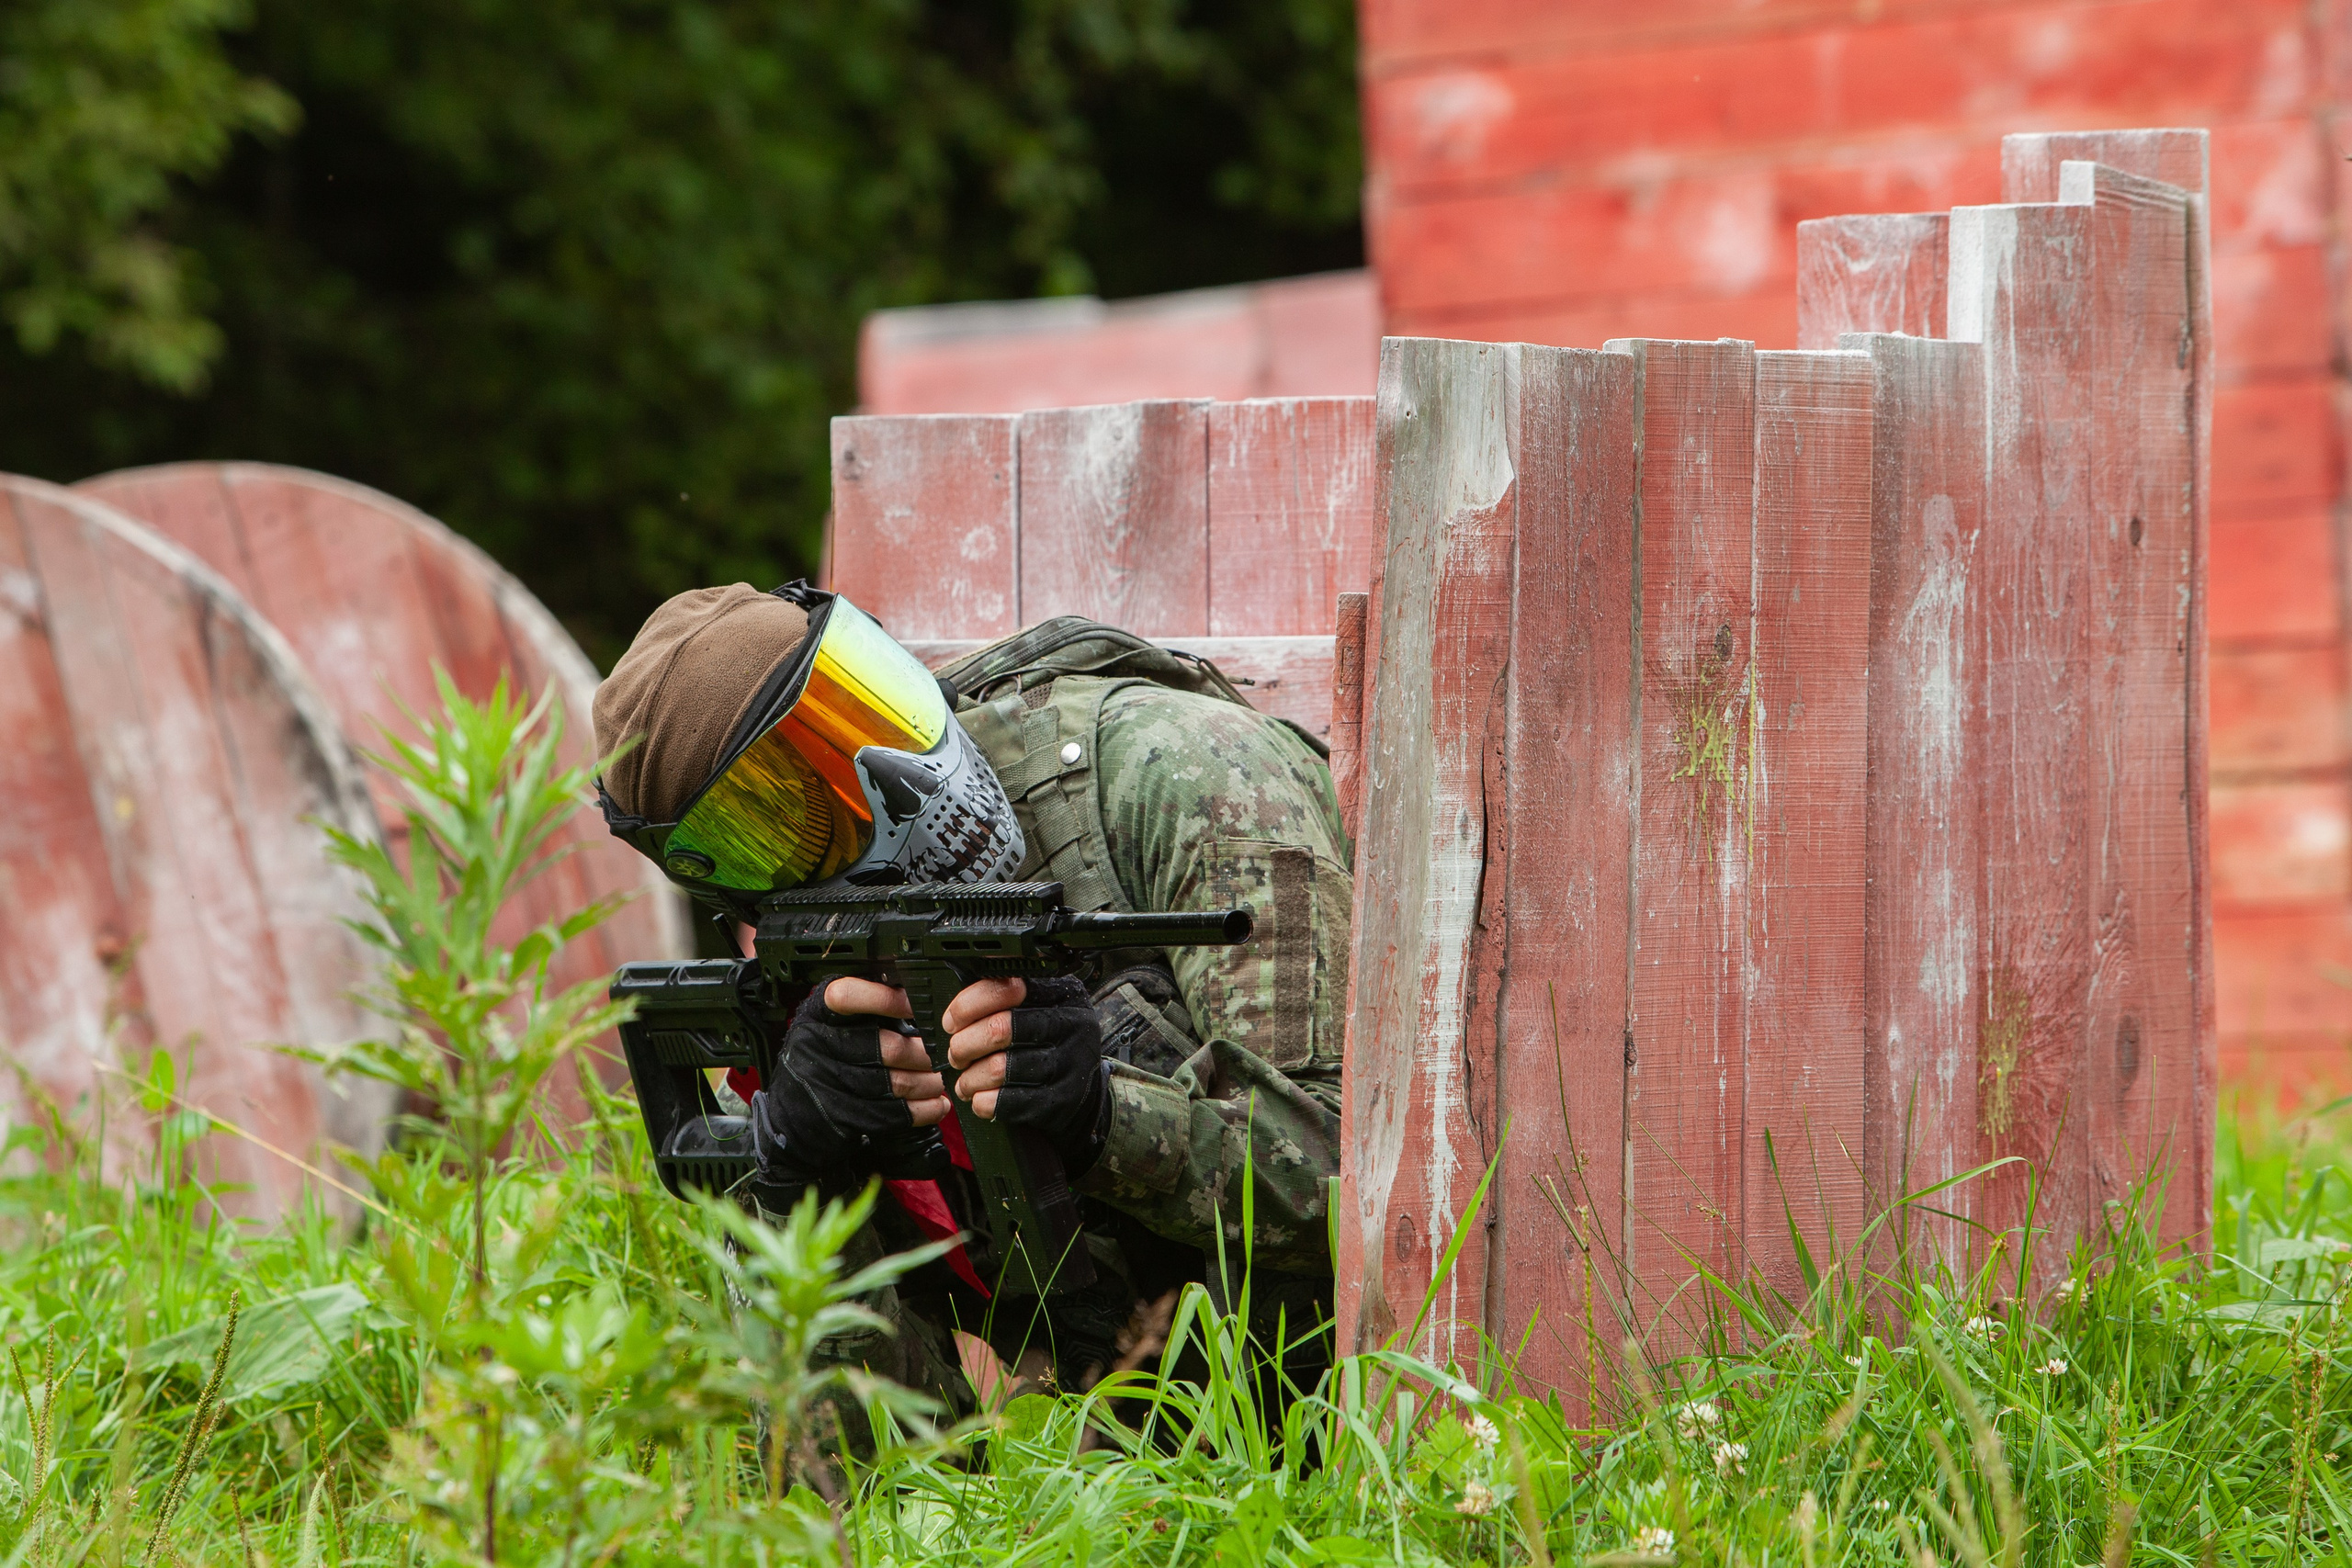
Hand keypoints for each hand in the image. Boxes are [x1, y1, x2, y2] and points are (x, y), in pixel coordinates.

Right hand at [748, 980, 946, 1179]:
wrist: (789, 1115)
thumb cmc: (822, 1059)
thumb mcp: (830, 1025)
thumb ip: (865, 1010)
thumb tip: (918, 1000)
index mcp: (817, 1014)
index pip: (846, 996)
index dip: (885, 999)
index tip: (915, 1005)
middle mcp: (816, 1045)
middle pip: (886, 1047)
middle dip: (924, 1053)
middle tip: (942, 1053)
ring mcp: (826, 1083)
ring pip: (894, 1083)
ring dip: (928, 1083)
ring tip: (940, 1080)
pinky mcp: (839, 1115)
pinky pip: (891, 1114)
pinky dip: (921, 1111)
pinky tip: (935, 1106)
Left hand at [943, 974, 1109, 1167]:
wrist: (1082, 1092)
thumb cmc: (1047, 1046)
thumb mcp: (1035, 1012)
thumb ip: (1001, 1004)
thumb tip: (955, 1017)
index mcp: (1059, 993)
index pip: (1004, 988)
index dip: (968, 1006)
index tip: (952, 1022)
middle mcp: (1070, 1024)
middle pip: (998, 1029)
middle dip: (964, 1045)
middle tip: (956, 1055)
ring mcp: (1069, 1063)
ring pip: (999, 1068)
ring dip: (971, 1078)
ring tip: (965, 1082)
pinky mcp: (1061, 1098)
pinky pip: (1009, 1102)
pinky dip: (984, 1102)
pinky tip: (980, 1099)